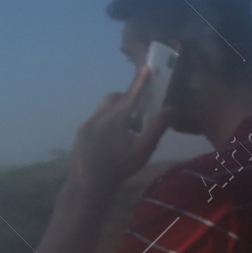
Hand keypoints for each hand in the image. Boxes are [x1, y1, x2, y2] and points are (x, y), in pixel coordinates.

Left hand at [67, 63, 169, 195]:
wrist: (88, 185)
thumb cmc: (120, 168)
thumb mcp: (143, 150)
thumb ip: (157, 127)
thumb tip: (171, 108)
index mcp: (117, 119)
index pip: (132, 94)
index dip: (140, 81)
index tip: (146, 67)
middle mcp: (100, 117)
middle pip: (115, 98)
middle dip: (128, 100)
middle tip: (138, 117)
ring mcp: (87, 124)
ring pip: (105, 108)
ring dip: (118, 112)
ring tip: (126, 132)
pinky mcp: (80, 132)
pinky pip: (96, 119)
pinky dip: (107, 122)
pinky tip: (112, 141)